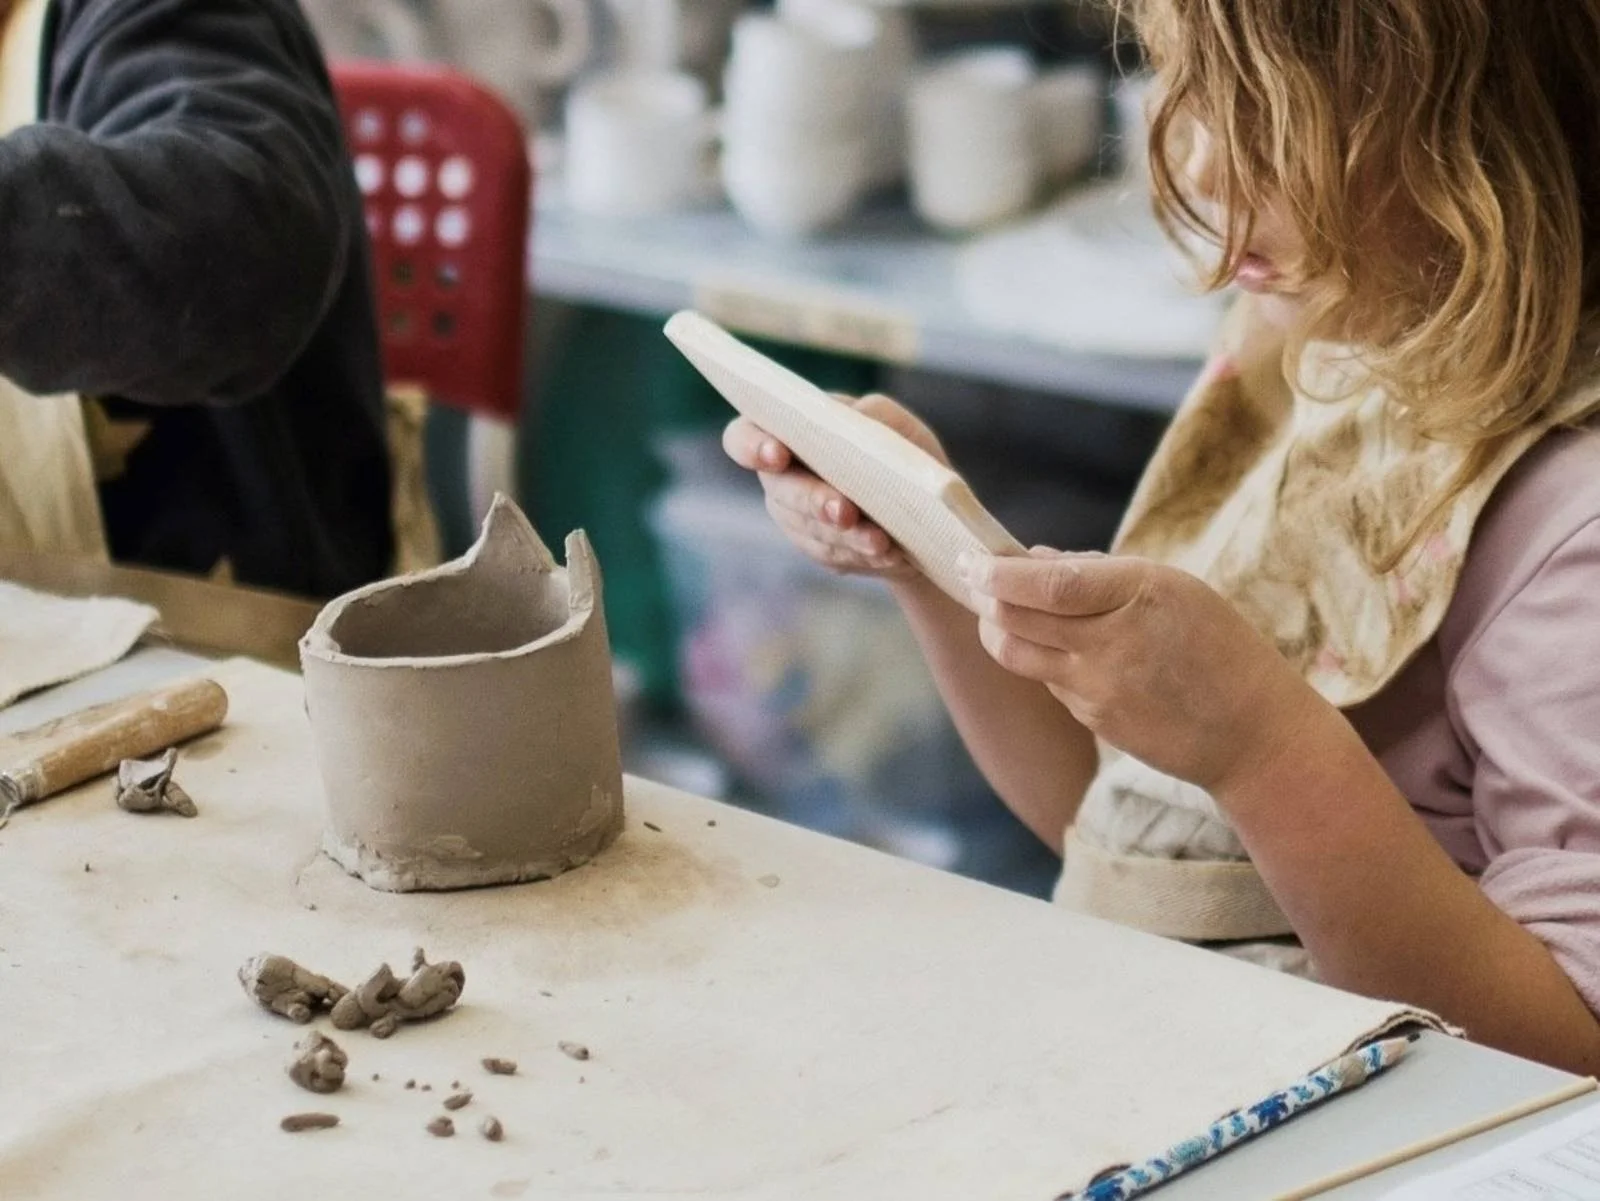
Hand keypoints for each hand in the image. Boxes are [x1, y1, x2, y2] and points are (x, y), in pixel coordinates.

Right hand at [722, 393, 947, 580]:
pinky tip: (888, 553)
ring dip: (844, 536)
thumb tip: (856, 419)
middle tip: (845, 511)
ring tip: (880, 541)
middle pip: (780, 490)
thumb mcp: (898, 425)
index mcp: (788, 432)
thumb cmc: (902, 452)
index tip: (778, 454)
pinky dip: (861, 553)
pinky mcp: (820, 549)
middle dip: (813, 500)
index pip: (743, 438)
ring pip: (808, 529)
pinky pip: (833, 554)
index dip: (751, 446)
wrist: (926, 506)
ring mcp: (796, 517)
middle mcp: (782, 476)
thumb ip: (875, 414)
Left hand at [962, 548, 1327, 793]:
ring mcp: (1100, 687)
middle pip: (1017, 618)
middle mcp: (1114, 641)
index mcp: (1141, 593)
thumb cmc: (1216, 646)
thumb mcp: (1174, 589)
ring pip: (1017, 653)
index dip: (999, 572)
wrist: (1253, 734)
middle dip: (984, 595)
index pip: (1047, 583)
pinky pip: (1047, 679)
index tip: (971, 558)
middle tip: (971, 576)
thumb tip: (1031, 556)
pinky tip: (1059, 647)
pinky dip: (1040, 657)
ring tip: (998, 610)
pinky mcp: (1093, 719)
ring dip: (998, 629)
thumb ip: (1099, 572)